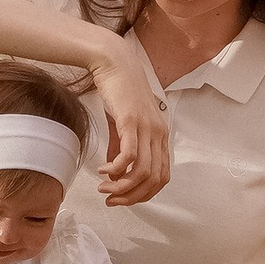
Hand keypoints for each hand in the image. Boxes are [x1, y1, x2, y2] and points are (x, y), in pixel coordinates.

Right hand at [91, 39, 171, 206]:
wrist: (115, 63)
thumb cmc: (120, 91)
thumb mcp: (125, 124)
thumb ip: (123, 148)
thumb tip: (116, 172)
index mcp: (161, 136)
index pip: (162, 177)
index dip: (144, 194)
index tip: (124, 198)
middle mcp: (158, 134)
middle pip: (153, 180)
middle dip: (131, 197)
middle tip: (111, 200)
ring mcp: (147, 128)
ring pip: (141, 172)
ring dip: (121, 187)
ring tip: (104, 188)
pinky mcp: (131, 121)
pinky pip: (128, 156)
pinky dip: (115, 169)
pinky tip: (103, 170)